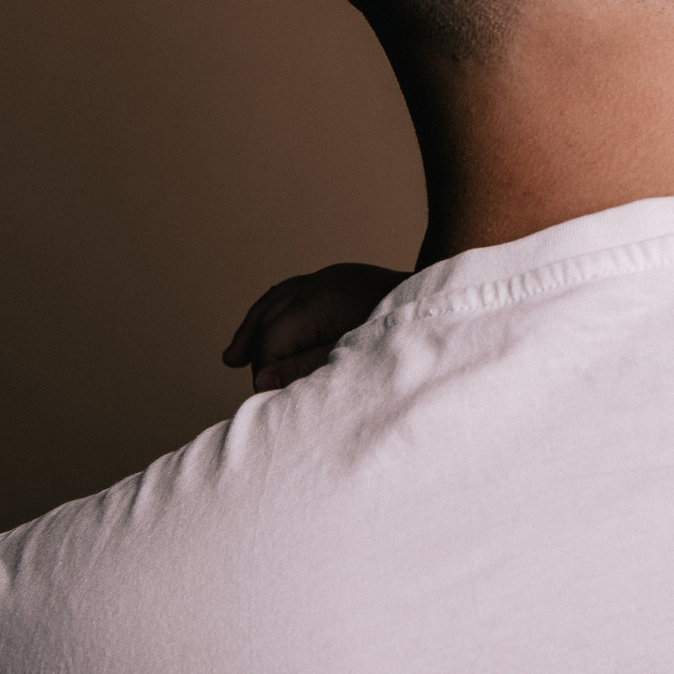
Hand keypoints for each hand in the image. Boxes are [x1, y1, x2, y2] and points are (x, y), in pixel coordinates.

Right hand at [220, 262, 407, 390]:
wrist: (440, 303)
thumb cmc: (399, 335)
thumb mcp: (351, 359)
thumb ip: (304, 369)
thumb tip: (260, 380)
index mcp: (318, 301)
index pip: (273, 339)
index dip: (266, 370)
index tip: (268, 396)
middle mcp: (318, 283)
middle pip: (268, 318)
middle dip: (256, 351)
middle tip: (252, 387)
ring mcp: (326, 277)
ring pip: (274, 300)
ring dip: (255, 328)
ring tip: (233, 356)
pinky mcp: (335, 279)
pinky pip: (291, 292)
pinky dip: (274, 312)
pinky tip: (265, 328)